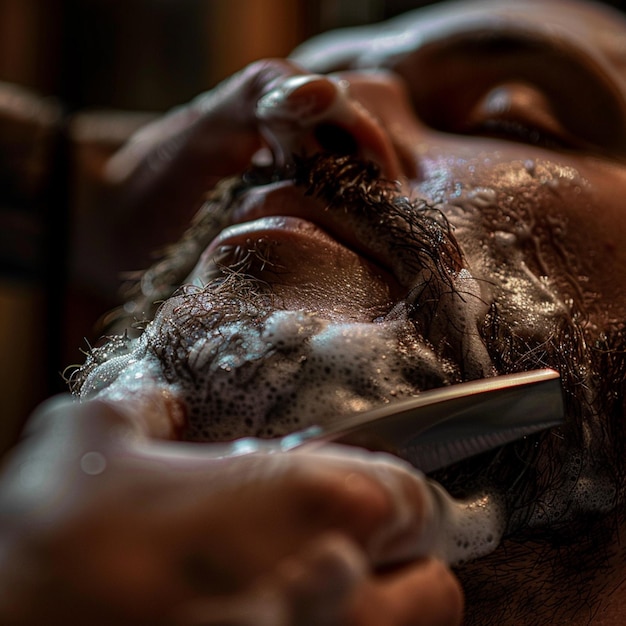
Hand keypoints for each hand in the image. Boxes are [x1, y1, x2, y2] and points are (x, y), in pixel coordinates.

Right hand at [0, 395, 462, 624]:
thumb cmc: (57, 542)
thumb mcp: (88, 438)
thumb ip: (141, 408)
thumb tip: (158, 408)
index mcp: (308, 501)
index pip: (410, 496)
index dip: (396, 494)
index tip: (369, 498)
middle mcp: (333, 585)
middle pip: (434, 589)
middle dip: (402, 568)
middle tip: (350, 552)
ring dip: (375, 614)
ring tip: (315, 588)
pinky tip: (269, 617)